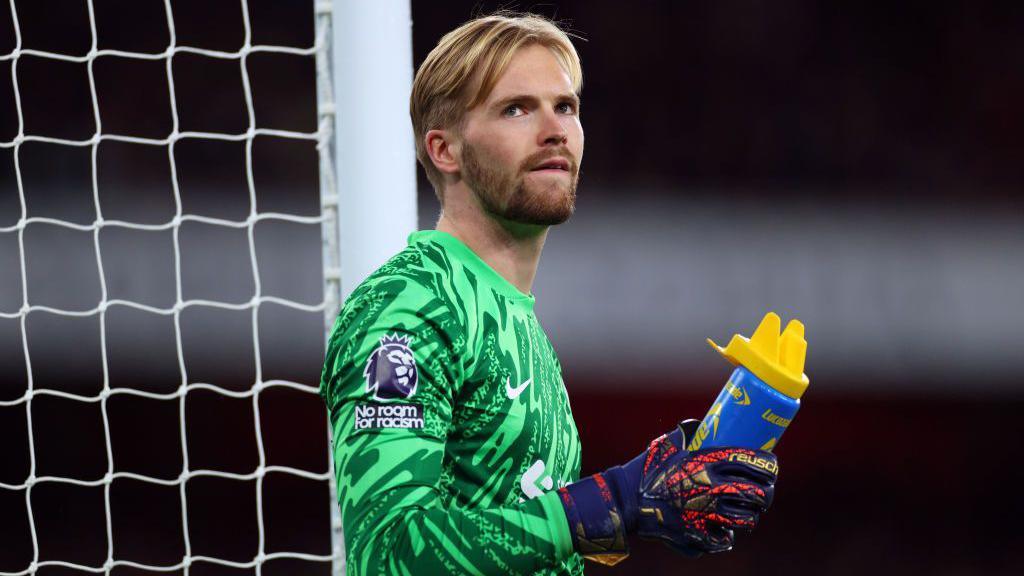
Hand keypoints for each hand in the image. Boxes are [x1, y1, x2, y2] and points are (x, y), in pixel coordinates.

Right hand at [557, 419, 777, 563]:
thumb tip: (703, 424)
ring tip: (746, 512)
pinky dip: (727, 535)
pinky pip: (726, 539)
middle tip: (763, 492)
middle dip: (767, 493)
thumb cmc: (647, 468)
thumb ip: (689, 434)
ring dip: (750, 515)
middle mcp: (712, 488)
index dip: (770, 466)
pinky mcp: (698, 534)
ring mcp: (706, 514)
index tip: (771, 467)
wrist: (625, 500)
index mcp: (708, 462)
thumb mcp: (669, 444)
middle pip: (759, 494)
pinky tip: (723, 528)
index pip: (755, 462)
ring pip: (747, 519)